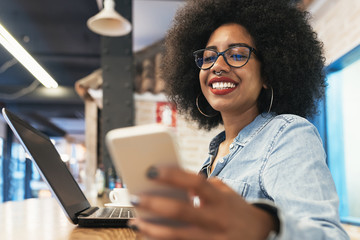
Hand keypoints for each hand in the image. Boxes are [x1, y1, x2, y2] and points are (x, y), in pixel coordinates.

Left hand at [128, 166, 277, 239]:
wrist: (260, 234)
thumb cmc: (236, 210)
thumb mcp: (225, 193)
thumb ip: (204, 187)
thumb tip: (176, 184)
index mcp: (221, 199)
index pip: (197, 182)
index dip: (174, 175)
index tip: (151, 170)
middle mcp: (218, 219)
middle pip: (182, 211)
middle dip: (154, 204)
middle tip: (134, 197)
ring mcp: (214, 239)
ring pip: (178, 237)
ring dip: (152, 230)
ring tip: (136, 222)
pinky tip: (148, 237)